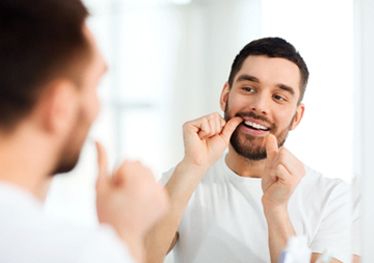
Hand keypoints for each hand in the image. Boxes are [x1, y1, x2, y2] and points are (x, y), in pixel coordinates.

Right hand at [95, 142, 168, 261]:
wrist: (122, 237)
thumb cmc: (108, 214)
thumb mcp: (100, 186)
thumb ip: (101, 161)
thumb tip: (97, 141)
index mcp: (138, 183)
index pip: (128, 162)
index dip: (117, 176)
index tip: (116, 191)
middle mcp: (153, 187)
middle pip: (140, 165)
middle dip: (129, 176)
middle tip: (123, 196)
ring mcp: (161, 195)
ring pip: (148, 173)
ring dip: (139, 181)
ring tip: (130, 200)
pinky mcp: (165, 201)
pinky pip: (155, 184)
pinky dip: (147, 190)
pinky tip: (139, 204)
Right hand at [182, 112, 241, 168]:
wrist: (202, 162)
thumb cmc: (211, 153)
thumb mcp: (224, 138)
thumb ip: (230, 126)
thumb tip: (240, 117)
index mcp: (206, 124)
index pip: (218, 116)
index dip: (220, 128)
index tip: (213, 138)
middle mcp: (199, 122)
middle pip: (215, 115)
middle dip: (216, 129)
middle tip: (208, 139)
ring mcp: (193, 123)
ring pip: (210, 118)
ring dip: (211, 131)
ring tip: (203, 139)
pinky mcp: (188, 125)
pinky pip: (204, 121)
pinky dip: (205, 132)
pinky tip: (199, 138)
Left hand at [261, 134, 304, 208]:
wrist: (272, 201)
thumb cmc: (272, 184)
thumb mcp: (271, 164)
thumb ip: (272, 150)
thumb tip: (270, 135)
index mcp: (298, 164)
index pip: (283, 149)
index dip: (274, 159)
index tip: (276, 171)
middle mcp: (301, 168)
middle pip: (283, 152)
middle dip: (273, 163)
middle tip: (275, 176)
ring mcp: (298, 175)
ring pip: (280, 158)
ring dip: (272, 168)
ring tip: (276, 178)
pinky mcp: (291, 181)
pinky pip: (278, 167)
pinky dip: (273, 174)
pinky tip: (276, 183)